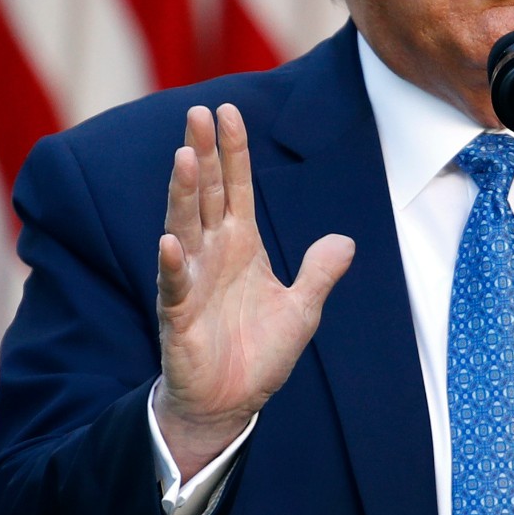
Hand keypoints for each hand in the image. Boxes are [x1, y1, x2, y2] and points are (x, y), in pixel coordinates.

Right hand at [153, 103, 354, 477]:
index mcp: (241, 246)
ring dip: (185, 193)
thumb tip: (345, 241)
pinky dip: (171, 264)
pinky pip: (174, 285)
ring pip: (185, 227)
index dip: (234, 151)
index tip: (229, 111)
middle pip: (207, 194)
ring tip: (186, 158)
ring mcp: (191, 281)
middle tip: (198, 112)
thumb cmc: (259, 353)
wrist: (231, 403)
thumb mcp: (303, 310)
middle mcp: (212, 254)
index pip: (236, 188)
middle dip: (204, 153)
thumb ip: (320, 273)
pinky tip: (168, 241)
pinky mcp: (178, 316)